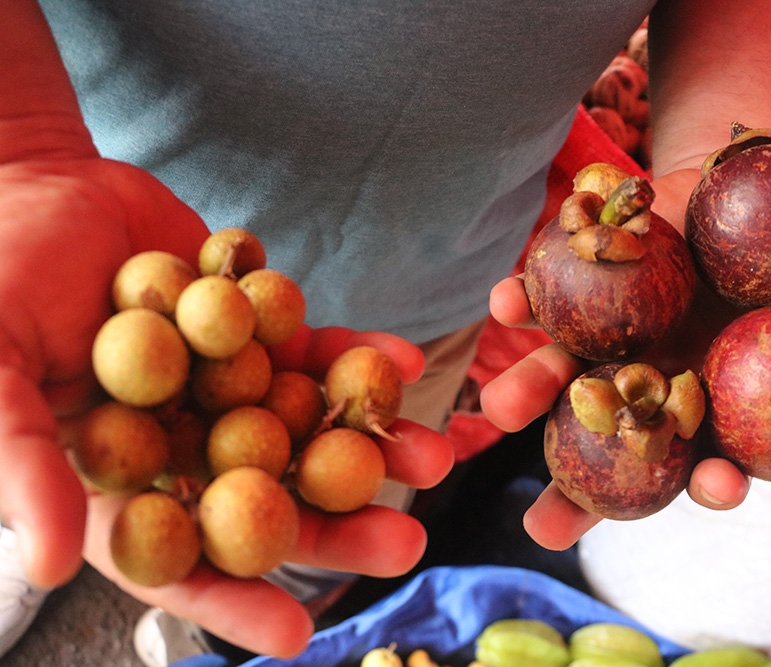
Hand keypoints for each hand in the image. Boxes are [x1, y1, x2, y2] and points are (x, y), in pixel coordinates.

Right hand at [0, 157, 453, 657]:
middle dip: (339, 525)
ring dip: (372, 444)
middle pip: (269, 502)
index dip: (234, 601)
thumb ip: (20, 464)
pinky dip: (357, 355)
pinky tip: (404, 362)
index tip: (298, 636)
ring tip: (437, 456)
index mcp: (122, 482)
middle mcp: (187, 445)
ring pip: (306, 429)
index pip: (180, 561)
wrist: (36, 188)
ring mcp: (230, 386)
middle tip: (407, 545)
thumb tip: (54, 562)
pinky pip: (314, 350)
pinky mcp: (258, 329)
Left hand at [481, 168, 770, 551]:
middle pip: (609, 447)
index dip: (706, 483)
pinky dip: (519, 300)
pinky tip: (503, 302)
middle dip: (573, 495)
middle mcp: (646, 382)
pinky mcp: (579, 286)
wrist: (747, 180)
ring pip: (560, 376)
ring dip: (526, 393)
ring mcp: (607, 335)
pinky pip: (541, 298)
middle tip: (544, 525)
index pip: (701, 461)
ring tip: (498, 411)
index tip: (715, 485)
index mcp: (707, 402)